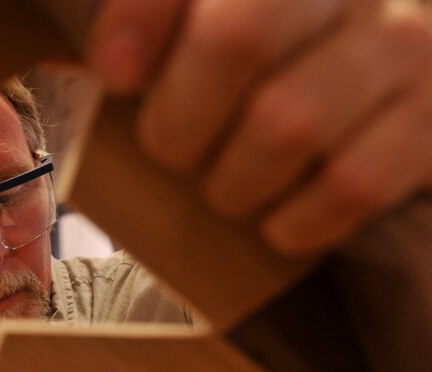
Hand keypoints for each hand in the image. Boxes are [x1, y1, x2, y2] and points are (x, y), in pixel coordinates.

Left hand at [87, 0, 431, 255]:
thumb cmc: (275, 72)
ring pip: (288, 122)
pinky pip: (349, 186)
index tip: (114, 75)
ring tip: (226, 187)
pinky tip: (277, 220)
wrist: (390, 90)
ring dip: (232, 181)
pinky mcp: (431, 123)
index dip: (141, 18)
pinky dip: (294, 221)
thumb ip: (160, 36)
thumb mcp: (214, 37)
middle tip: (171, 151)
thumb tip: (102, 68)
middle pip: (236, 36)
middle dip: (180, 118)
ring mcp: (400, 47)